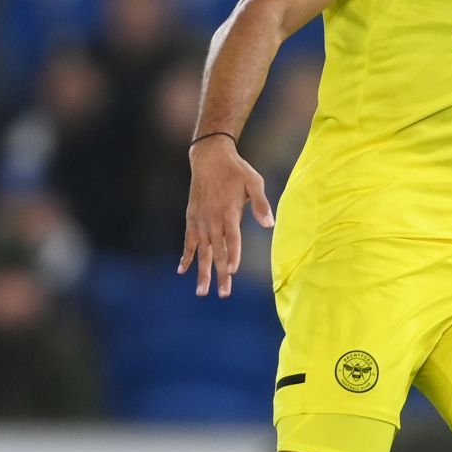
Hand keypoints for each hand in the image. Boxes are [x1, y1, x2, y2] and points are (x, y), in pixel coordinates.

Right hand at [179, 136, 273, 297]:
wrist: (209, 158)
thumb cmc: (236, 170)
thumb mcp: (254, 181)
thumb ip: (261, 203)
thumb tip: (270, 224)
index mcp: (229, 212)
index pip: (232, 238)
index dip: (232, 254)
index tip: (232, 271)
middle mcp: (213, 219)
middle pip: (218, 251)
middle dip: (220, 273)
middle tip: (223, 293)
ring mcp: (201, 220)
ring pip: (203, 251)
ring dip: (202, 271)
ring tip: (201, 292)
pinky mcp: (192, 219)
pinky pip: (189, 241)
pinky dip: (186, 256)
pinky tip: (182, 271)